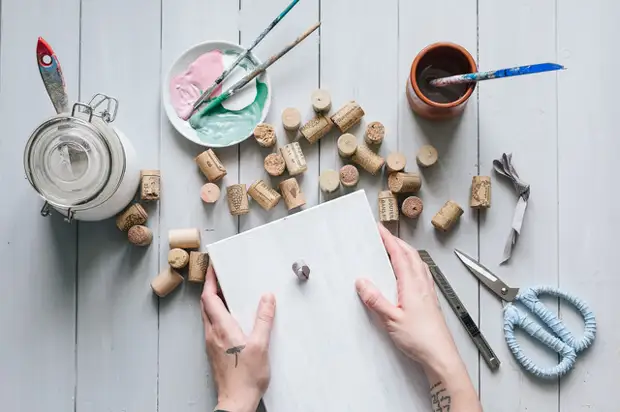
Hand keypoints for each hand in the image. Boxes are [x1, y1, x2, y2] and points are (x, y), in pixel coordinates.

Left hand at [201, 265, 275, 411]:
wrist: (236, 401)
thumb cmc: (246, 377)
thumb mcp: (260, 345)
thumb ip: (263, 319)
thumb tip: (267, 298)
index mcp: (221, 328)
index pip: (209, 298)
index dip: (209, 281)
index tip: (213, 268)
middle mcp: (212, 334)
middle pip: (205, 305)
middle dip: (210, 288)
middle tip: (218, 277)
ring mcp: (211, 343)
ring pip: (207, 316)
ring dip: (213, 302)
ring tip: (224, 293)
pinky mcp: (215, 352)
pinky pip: (212, 326)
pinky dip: (217, 315)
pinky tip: (229, 318)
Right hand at [355, 224, 460, 370]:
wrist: (441, 355)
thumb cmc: (421, 339)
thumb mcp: (391, 319)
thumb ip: (376, 300)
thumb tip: (362, 282)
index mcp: (412, 283)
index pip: (398, 254)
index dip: (388, 239)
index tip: (379, 229)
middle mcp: (422, 283)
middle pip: (410, 254)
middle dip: (396, 241)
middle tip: (384, 235)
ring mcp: (428, 291)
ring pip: (417, 263)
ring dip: (405, 252)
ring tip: (394, 249)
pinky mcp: (430, 299)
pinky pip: (421, 273)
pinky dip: (412, 265)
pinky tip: (409, 273)